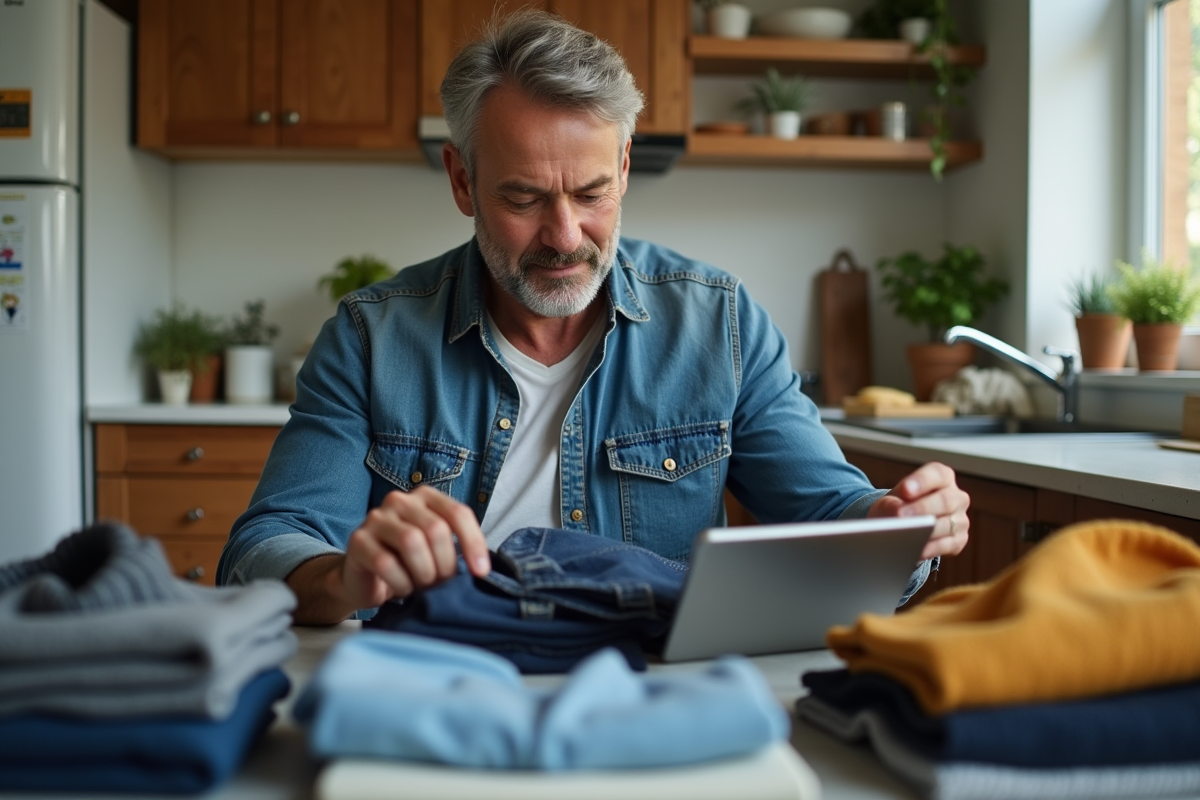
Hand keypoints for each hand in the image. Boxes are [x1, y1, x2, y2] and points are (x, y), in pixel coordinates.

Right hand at [341, 485, 490, 609]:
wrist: (366, 579)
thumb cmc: (408, 564)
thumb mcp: (437, 551)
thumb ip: (456, 548)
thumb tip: (481, 567)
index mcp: (425, 497)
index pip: (458, 513)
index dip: (473, 543)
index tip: (481, 572)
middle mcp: (400, 500)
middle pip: (435, 529)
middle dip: (445, 564)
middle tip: (440, 584)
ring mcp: (376, 518)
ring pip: (411, 542)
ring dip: (423, 573)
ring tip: (421, 586)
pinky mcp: (358, 540)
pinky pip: (386, 563)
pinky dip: (401, 583)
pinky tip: (402, 589)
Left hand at [868, 461, 968, 560]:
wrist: (904, 525)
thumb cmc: (899, 506)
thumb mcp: (890, 500)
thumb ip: (891, 503)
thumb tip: (896, 512)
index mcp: (943, 478)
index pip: (937, 474)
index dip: (922, 481)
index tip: (905, 490)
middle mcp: (957, 497)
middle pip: (945, 500)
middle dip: (922, 508)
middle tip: (901, 515)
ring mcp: (961, 519)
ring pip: (948, 524)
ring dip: (927, 530)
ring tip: (907, 535)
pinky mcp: (959, 540)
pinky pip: (948, 545)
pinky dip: (931, 548)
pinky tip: (916, 551)